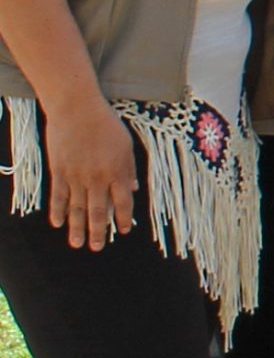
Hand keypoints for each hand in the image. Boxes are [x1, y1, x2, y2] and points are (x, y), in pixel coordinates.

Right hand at [44, 94, 136, 250]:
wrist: (76, 109)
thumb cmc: (105, 124)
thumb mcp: (125, 145)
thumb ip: (129, 169)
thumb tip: (132, 189)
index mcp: (117, 172)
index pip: (123, 203)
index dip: (123, 219)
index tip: (124, 231)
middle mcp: (97, 178)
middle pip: (98, 211)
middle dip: (98, 232)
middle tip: (97, 248)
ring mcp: (76, 176)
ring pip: (76, 208)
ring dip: (77, 228)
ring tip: (77, 244)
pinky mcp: (59, 171)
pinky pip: (58, 195)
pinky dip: (57, 210)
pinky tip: (57, 223)